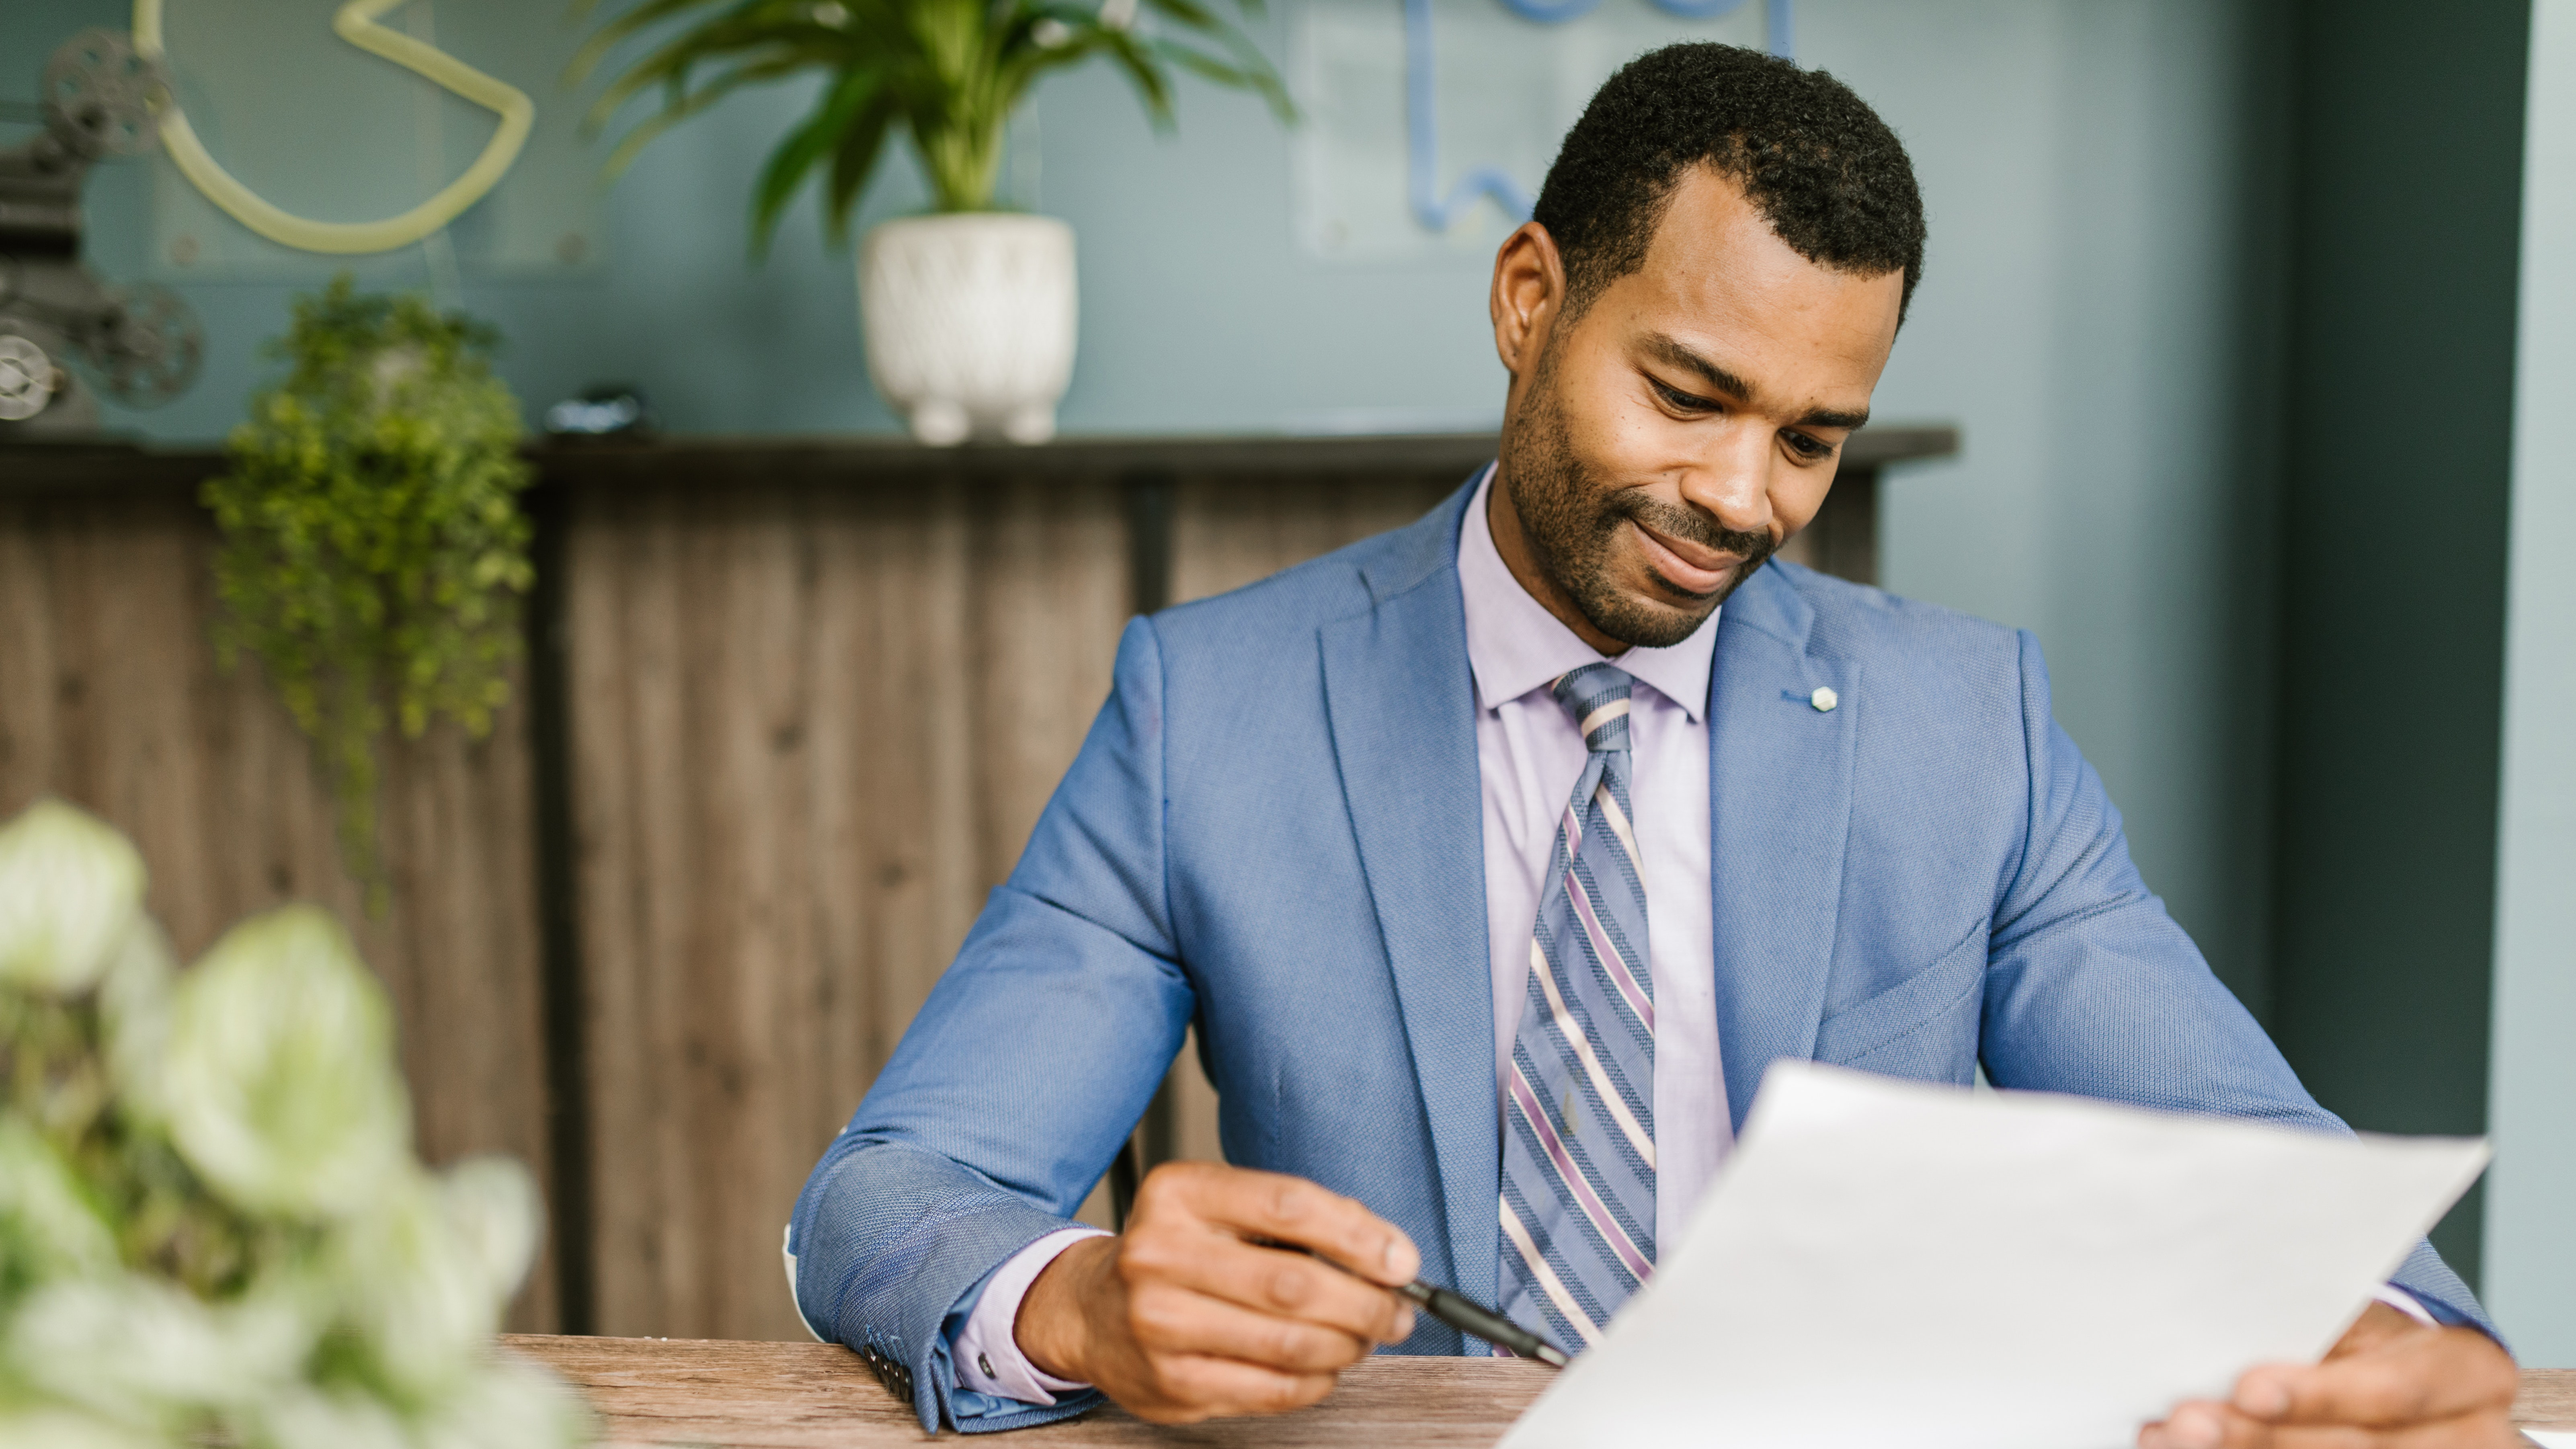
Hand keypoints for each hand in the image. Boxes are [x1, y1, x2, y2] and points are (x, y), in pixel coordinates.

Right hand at [1014, 1162, 1420, 1423]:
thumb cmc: (1177, 1254)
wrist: (1089, 1310)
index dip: (1360, 1235)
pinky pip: (1272, 1390)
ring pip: (1290, 1344)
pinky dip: (1316, 1382)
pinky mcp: (1171, 1383)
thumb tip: (1388, 1256)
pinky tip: (1325, 1367)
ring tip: (1365, 1338)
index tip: (1402, 1260)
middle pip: (1295, 1282)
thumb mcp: (1220, 1209)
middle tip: (1397, 1311)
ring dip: (1348, 1345)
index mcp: (1179, 1193)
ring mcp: (1160, 1324)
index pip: (1289, 1204)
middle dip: (1367, 1303)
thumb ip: (1297, 1222)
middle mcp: (1160, 1254)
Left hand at [2140, 1302, 2521, 1448]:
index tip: (2246, 1388)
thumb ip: (2312, 1323)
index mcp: (2467, 1371)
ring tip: (2169, 1438)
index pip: (2395, 1389)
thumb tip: (2222, 1319)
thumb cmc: (2370, 1339)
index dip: (2318, 1395)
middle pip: (2358, 1447)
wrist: (2403, 1387)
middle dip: (2262, 1437)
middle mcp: (2468, 1434)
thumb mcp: (2364, 1321)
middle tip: (2187, 1423)